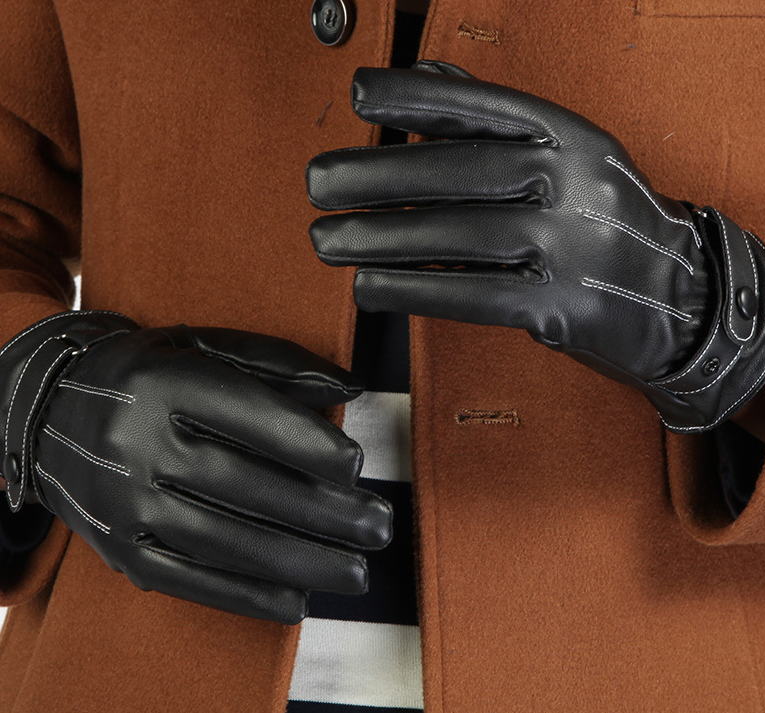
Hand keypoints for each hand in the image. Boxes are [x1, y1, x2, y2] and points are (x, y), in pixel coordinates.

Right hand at [0, 312, 391, 622]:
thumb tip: (353, 385)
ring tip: (355, 571)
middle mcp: (137, 443)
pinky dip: (248, 595)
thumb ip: (280, 363)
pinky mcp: (120, 549)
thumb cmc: (148, 372)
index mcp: (164, 384)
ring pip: (224, 541)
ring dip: (300, 561)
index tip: (355, 466)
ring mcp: (124, 503)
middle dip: (322, 513)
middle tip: (376, 526)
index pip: (248, 416)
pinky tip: (297, 599)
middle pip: (244, 485)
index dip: (307, 443)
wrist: (51, 409)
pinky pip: (191, 578)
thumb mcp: (204, 347)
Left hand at [306, 60, 764, 432]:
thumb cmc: (608, 221)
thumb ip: (500, 121)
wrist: (682, 296)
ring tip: (327, 240)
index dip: (419, 98)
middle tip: (319, 182)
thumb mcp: (573, 156)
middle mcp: (575, 184)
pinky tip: (371, 286)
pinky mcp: (562, 307)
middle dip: (379, 176)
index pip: (487, 107)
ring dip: (382, 238)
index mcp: (575, 138)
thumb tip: (426, 79)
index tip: (360, 96)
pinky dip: (415, 290)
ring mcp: (573, 248)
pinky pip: (475, 296)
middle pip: (464, 172)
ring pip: (461, 236)